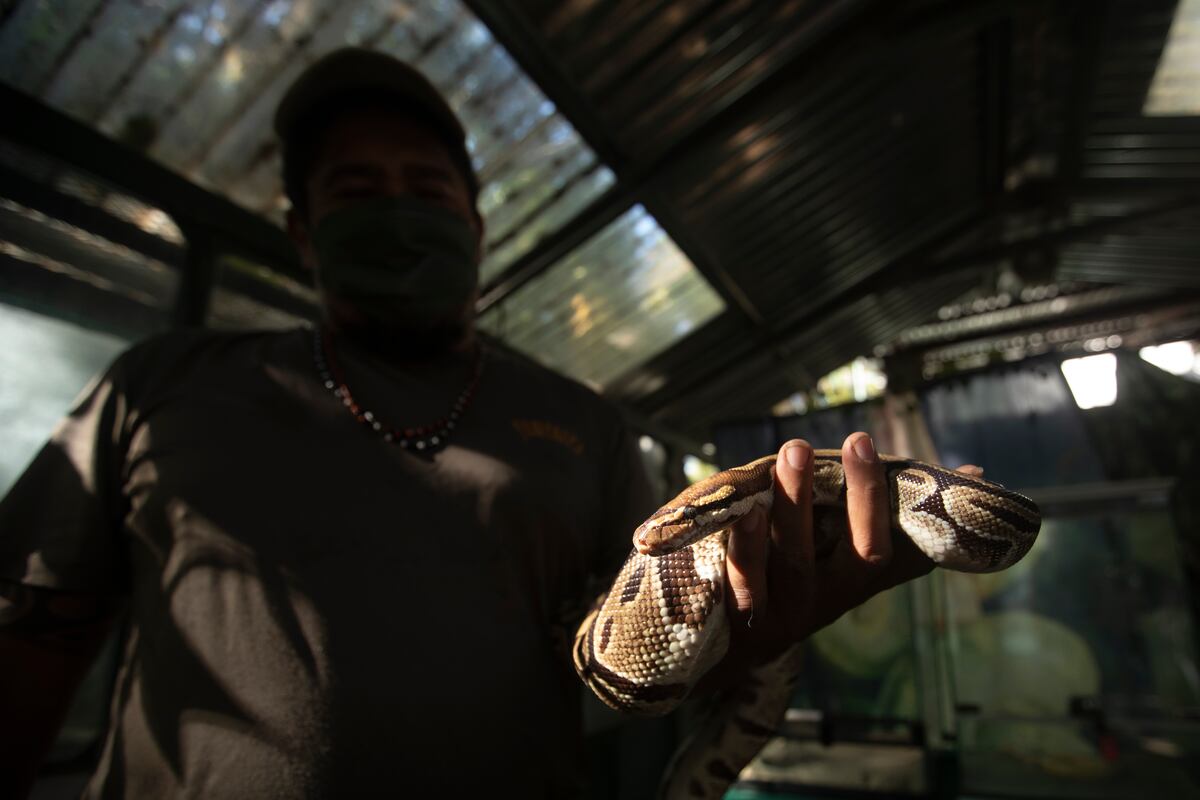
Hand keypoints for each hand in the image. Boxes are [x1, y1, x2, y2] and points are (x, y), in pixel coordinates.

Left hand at [718, 434, 980, 669]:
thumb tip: (976, 474)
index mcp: (859, 578)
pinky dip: (748, 550)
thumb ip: (888, 511)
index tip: (872, 441)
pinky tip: (746, 512)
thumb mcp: (843, 548)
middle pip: (860, 552)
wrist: (732, 646)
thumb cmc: (799, 575)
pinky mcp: (747, 621)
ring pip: (798, 560)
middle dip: (862, 496)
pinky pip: (748, 585)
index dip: (888, 496)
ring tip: (793, 453)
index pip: (894, 540)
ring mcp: (790, 611)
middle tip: (855, 440)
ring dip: (797, 505)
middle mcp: (832, 597)